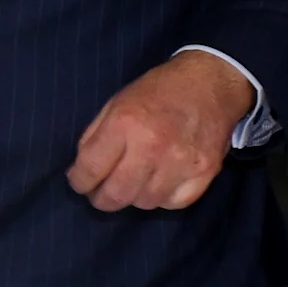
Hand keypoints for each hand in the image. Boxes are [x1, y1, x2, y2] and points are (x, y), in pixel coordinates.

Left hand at [67, 48, 253, 211]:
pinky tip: (157, 184)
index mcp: (124, 124)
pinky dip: (162, 199)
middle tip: (100, 195)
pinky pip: (175, 203)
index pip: (91, 169)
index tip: (79, 183)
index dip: (79, 182)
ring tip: (131, 184)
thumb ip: (94, 137)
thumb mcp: (114, 103)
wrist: (209, 83)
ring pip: (145, 203)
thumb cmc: (157, 91)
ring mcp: (182, 163)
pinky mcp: (206, 172)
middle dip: (102, 199)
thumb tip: (81, 170)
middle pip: (117, 195)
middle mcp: (152, 147)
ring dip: (133, 198)